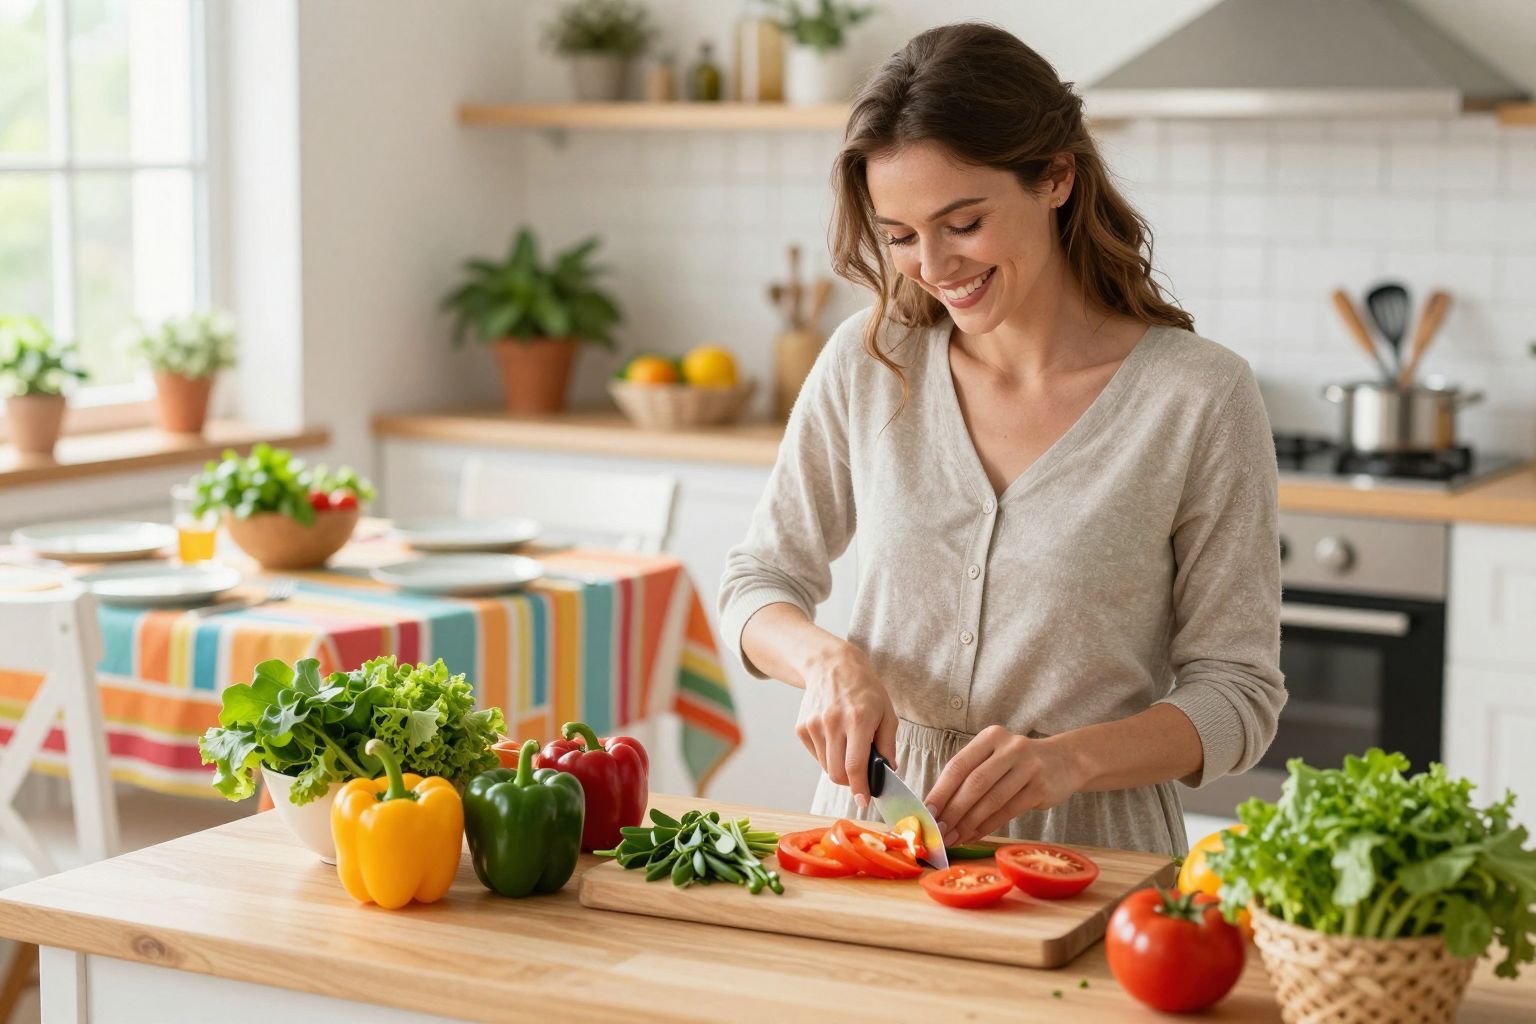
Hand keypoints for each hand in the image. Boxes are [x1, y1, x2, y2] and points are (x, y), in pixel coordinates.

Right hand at [794, 639, 897, 809]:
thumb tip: (889, 772)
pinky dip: (827, 755)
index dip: (860, 788)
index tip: (864, 801)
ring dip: (839, 767)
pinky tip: (835, 737)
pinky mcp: (802, 728)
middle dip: (850, 782)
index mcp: (859, 720)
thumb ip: (888, 744)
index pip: (855, 766)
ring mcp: (814, 725)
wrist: (831, 666)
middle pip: (837, 773)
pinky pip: (816, 756)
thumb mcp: (887, 712)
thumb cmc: (864, 690)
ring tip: (848, 747)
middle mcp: (833, 723)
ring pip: (826, 767)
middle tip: (860, 776)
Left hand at [924, 726, 1083, 845]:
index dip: (940, 790)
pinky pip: (1008, 811)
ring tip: (953, 837)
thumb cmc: (1018, 763)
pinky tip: (973, 835)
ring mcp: (1028, 766)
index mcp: (991, 737)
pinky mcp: (1041, 788)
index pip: (959, 765)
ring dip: (968, 823)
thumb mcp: (995, 757)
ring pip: (991, 800)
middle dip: (952, 810)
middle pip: (974, 783)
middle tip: (938, 830)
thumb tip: (936, 806)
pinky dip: (987, 826)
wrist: (1065, 761)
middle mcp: (1010, 747)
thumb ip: (969, 774)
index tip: (926, 811)